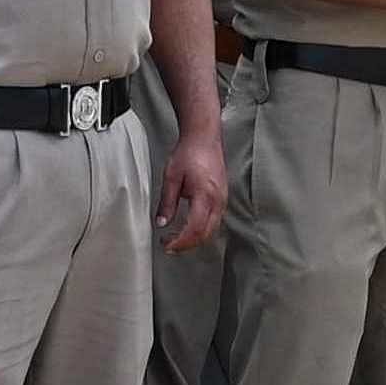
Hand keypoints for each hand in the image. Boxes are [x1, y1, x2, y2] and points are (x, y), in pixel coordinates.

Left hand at [156, 129, 226, 255]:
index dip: (180, 242)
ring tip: (177, 239)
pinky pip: (215, 221)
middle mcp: (218, 201)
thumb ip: (166, 203)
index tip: (167, 246)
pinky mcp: (223, 198)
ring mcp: (223, 200)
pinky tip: (190, 228)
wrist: (204, 138)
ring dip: (194, 239)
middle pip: (205, 234)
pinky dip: (202, 230)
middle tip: (169, 246)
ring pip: (211, 230)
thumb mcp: (171, 178)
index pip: (194, 229)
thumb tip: (162, 223)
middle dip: (186, 245)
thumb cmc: (189, 153)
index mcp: (205, 196)